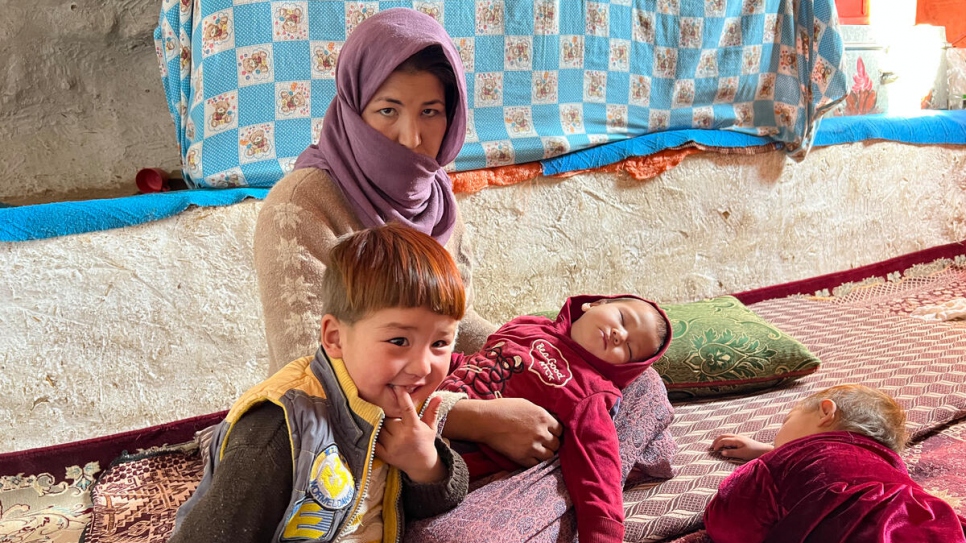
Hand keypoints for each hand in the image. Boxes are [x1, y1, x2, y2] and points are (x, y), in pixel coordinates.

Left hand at [375, 391, 444, 483]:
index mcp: (414, 428)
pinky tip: (375, 431)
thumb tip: (438, 396)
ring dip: (380, 424)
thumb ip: (432, 411)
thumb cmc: (425, 442)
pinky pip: (373, 440)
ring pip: (379, 427)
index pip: (406, 408)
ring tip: (383, 423)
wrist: (422, 465)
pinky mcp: (384, 454)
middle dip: (388, 414)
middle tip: (389, 413)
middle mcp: (403, 436)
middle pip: (388, 417)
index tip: (396, 386)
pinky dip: (372, 435)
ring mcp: (392, 446)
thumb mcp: (431, 427)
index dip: (401, 396)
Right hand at [443, 397, 562, 466]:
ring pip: (549, 456)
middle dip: (552, 443)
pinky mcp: (523, 457)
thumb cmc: (503, 408)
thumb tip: (548, 419)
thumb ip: (540, 413)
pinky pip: (537, 464)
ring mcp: (533, 446)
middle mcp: (541, 433)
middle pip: (556, 444)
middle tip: (545, 443)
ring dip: (546, 454)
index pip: (560, 430)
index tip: (551, 433)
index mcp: (543, 417)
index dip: (556, 432)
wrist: (486, 420)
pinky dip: (536, 462)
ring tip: (539, 451)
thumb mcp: (526, 404)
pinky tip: (531, 457)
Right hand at [710, 433, 773, 460]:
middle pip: (723, 436)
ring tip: (716, 444)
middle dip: (716, 440)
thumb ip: (731, 453)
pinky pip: (730, 436)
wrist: (764, 450)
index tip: (713, 451)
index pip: (723, 440)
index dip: (717, 445)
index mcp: (736, 440)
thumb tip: (722, 452)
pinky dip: (724, 439)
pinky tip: (725, 443)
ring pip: (726, 435)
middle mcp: (737, 436)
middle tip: (711, 446)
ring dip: (720, 439)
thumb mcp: (742, 454)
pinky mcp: (742, 439)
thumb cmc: (753, 453)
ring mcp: (739, 437)